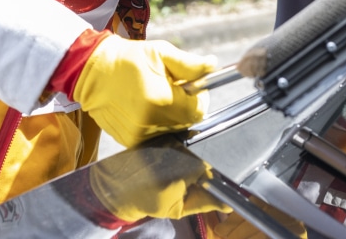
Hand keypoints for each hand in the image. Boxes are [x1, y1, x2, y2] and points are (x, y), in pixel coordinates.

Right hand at [72, 36, 213, 147]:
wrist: (93, 71)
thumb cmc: (128, 59)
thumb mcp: (161, 53)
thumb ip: (189, 64)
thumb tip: (212, 66)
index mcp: (163, 100)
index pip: (198, 111)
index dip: (200, 98)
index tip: (192, 87)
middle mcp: (151, 122)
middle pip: (186, 122)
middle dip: (185, 105)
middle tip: (173, 87)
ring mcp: (139, 134)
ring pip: (171, 130)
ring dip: (170, 115)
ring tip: (156, 95)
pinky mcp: (129, 140)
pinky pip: (154, 136)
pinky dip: (155, 123)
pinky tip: (144, 106)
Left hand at [86, 148, 229, 221]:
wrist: (117, 186)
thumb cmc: (148, 200)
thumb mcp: (177, 208)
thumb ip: (203, 203)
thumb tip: (227, 204)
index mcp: (186, 169)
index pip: (209, 172)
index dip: (205, 182)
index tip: (196, 189)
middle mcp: (180, 150)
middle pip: (199, 160)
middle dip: (194, 174)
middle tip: (179, 186)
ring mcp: (170, 141)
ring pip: (188, 153)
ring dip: (184, 164)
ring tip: (168, 175)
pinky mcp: (161, 137)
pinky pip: (177, 145)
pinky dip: (175, 155)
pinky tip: (163, 165)